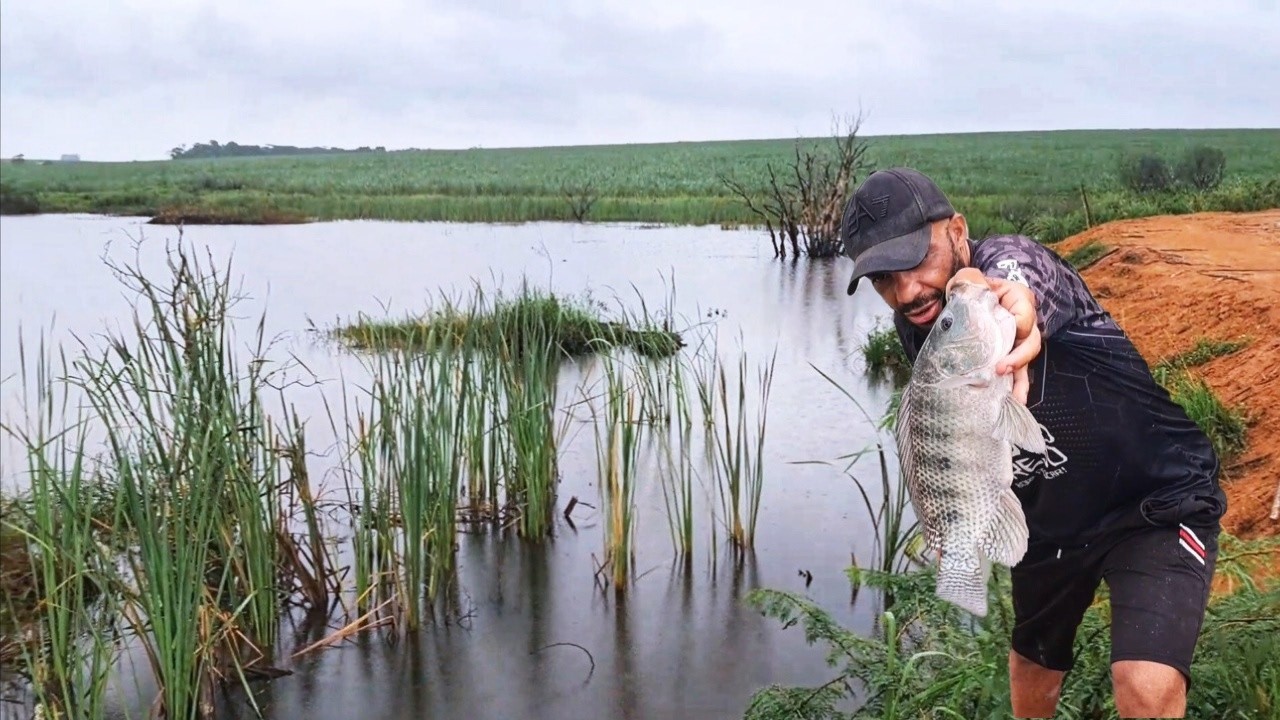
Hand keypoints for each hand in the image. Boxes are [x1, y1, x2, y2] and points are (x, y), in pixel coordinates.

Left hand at [947, 270, 1040, 403]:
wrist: (964, 302)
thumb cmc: (971, 289)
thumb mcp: (968, 279)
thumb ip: (970, 279)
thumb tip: (972, 284)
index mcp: (1018, 299)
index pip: (1025, 315)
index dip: (1019, 326)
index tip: (1009, 333)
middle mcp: (1023, 322)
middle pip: (1031, 342)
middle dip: (1019, 357)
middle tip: (1000, 368)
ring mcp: (1017, 341)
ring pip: (1026, 362)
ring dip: (1021, 380)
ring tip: (1013, 397)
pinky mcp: (1008, 356)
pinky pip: (1016, 373)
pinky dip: (1015, 388)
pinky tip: (1012, 402)